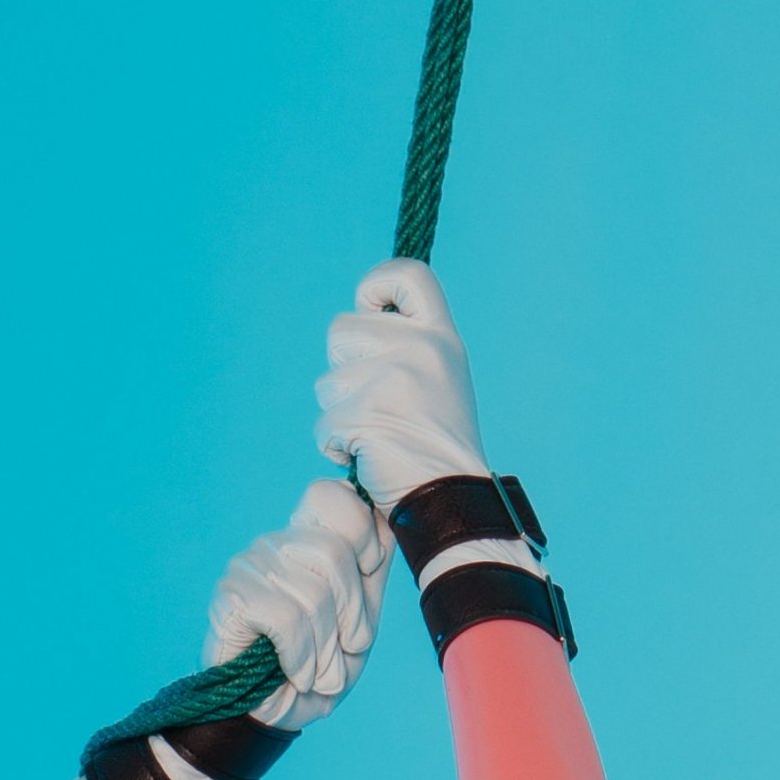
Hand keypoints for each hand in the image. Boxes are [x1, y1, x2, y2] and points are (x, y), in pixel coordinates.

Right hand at [204, 479, 392, 731]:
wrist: (275, 717)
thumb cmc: (318, 671)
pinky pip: (285, 619)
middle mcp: (276, 544)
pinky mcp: (231, 597)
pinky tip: (296, 674)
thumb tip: (388, 519)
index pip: (330, 497)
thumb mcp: (359, 621)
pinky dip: (300, 658)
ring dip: (325, 650)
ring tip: (318, 672)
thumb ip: (372, 572)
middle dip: (351, 614)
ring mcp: (249, 567)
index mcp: (307, 542)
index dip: (360, 532)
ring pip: (313, 593)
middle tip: (344, 650)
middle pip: (332, 551)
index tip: (368, 570)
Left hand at [315, 259, 490, 521]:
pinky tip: (366, 458)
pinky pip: (325, 425)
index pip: (406, 275)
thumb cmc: (439, 449)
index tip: (369, 311)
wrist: (454, 505)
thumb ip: (406, 346)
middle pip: (341, 329)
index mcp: (441, 337)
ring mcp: (396, 380)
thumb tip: (355, 324)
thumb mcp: (439, 380)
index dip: (376, 286)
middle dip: (343, 369)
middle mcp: (422, 349)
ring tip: (375, 436)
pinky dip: (336, 447)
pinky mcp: (369, 414)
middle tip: (375, 404)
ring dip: (338, 414)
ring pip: (327, 382)